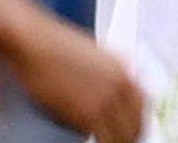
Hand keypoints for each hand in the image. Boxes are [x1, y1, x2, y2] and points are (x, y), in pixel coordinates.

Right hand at [6, 18, 145, 142]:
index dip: (139, 121)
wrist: (34, 43)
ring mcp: (106, 99)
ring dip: (115, 142)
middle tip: (122, 142)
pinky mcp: (89, 113)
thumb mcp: (91, 55)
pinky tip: (92, 141)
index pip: (143, 105)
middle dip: (130, 135)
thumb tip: (110, 96)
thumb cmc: (52, 47)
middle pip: (135, 123)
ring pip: (120, 135)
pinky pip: (102, 138)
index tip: (135, 130)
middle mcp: (120, 84)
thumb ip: (107, 74)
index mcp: (123, 69)